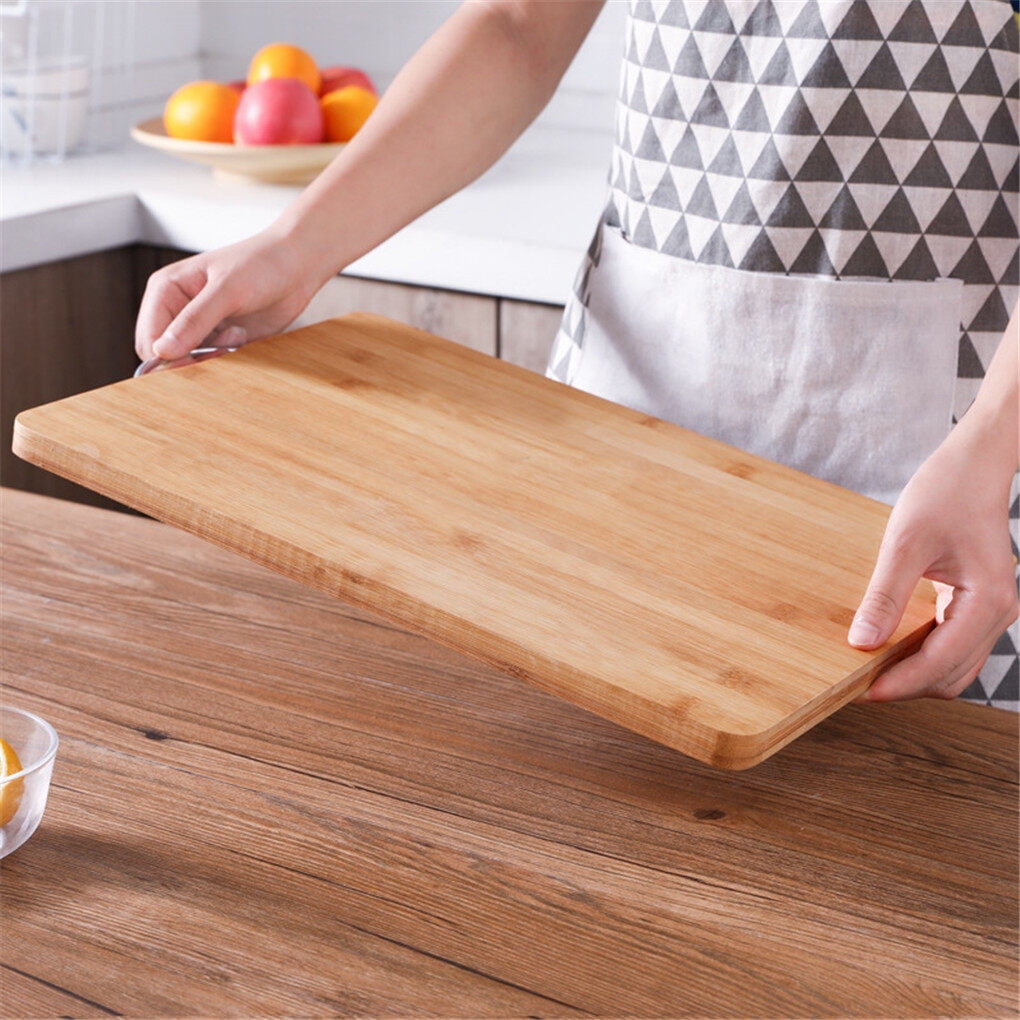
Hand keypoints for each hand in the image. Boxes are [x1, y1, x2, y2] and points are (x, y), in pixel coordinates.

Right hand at [135, 227, 323, 362]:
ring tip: (236, 335)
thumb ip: (194, 321)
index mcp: (166, 290)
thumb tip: (163, 351)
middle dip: (190, 359)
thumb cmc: (261, 264)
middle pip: (165, 355)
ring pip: (190, 361)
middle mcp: (178, 309)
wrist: (297, 265)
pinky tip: (243, 336)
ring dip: (212, 357)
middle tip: (220, 349)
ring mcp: (200, 325)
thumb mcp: (227, 291)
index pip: (148, 338)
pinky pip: (213, 361)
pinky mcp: (222, 338)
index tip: (193, 360)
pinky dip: (227, 357)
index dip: (165, 357)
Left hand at [848, 427, 1017, 700]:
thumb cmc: (945, 493)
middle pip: (950, 676)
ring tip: (868, 668)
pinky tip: (889, 646)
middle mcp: (998, 614)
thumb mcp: (904, 544)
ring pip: (954, 666)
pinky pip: (952, 646)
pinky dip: (922, 655)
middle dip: (905, 685)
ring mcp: (991, 612)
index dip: (897, 684)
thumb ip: (885, 596)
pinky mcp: (978, 605)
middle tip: (855, 683)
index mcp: (987, 603)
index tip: (859, 692)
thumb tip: (862, 642)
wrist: (973, 467)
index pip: (939, 664)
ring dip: (914, 673)